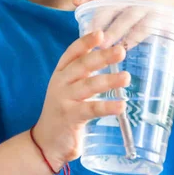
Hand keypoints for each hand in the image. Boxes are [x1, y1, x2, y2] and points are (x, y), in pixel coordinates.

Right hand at [33, 30, 130, 171]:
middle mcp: (61, 82)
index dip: (86, 42)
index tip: (101, 33)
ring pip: (88, 86)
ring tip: (126, 77)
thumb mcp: (69, 86)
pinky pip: (91, 109)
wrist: (47, 141)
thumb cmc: (65, 108)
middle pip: (82, 65)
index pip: (73, 52)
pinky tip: (121, 105)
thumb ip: (83, 72)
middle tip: (121, 51)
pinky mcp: (70, 117)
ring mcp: (64, 99)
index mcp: (61, 72)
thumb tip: (109, 53)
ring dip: (109, 80)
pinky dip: (107, 107)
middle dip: (102, 57)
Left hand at [72, 0, 173, 50]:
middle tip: (90, 34)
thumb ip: (116, 9)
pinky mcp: (163, 14)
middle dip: (99, 18)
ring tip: (103, 45)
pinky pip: (144, 26)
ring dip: (114, 31)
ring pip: (127, 14)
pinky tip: (124, 47)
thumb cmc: (154, 16)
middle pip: (113, 0)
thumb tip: (88, 24)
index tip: (75, 2)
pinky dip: (133, 37)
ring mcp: (151, 1)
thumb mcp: (135, 5)